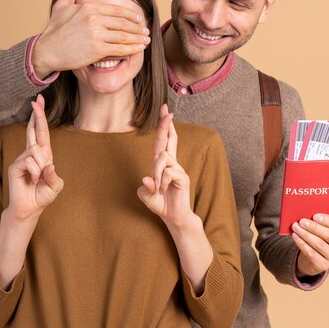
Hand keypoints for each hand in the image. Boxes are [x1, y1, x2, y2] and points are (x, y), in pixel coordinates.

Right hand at [7, 94, 63, 219]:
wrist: (29, 209)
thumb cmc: (42, 196)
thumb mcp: (55, 186)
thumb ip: (54, 175)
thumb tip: (48, 164)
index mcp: (43, 155)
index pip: (41, 133)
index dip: (40, 118)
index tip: (39, 102)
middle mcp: (31, 154)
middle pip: (33, 130)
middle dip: (37, 115)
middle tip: (36, 100)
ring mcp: (22, 158)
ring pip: (36, 152)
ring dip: (40, 167)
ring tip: (37, 179)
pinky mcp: (15, 166)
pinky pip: (29, 162)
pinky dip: (34, 172)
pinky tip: (31, 180)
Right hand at [32, 0, 149, 77]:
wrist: (47, 51)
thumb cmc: (54, 31)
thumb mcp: (60, 7)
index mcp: (89, 7)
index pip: (116, 10)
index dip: (131, 15)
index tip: (139, 19)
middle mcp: (94, 18)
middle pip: (123, 22)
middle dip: (137, 27)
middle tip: (146, 30)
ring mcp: (96, 34)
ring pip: (124, 35)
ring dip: (138, 38)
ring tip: (146, 40)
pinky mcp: (97, 49)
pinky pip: (120, 48)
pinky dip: (132, 48)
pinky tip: (140, 49)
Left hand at [137, 104, 191, 226]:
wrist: (173, 217)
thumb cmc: (161, 204)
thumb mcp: (146, 196)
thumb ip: (145, 188)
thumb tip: (147, 179)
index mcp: (161, 163)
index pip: (163, 141)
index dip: (164, 126)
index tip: (165, 110)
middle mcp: (171, 163)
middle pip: (169, 139)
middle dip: (166, 124)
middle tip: (167, 110)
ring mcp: (178, 169)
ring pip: (162, 158)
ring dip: (156, 171)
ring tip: (158, 187)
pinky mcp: (183, 177)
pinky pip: (168, 172)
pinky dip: (162, 180)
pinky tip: (164, 189)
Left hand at [292, 214, 328, 276]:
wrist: (316, 258)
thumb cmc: (321, 238)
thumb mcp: (324, 230)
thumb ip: (320, 223)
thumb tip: (308, 215)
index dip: (327, 221)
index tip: (315, 216)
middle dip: (314, 227)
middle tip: (302, 221)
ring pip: (319, 244)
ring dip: (305, 234)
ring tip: (296, 227)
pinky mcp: (323, 266)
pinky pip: (311, 253)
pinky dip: (301, 243)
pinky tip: (295, 236)